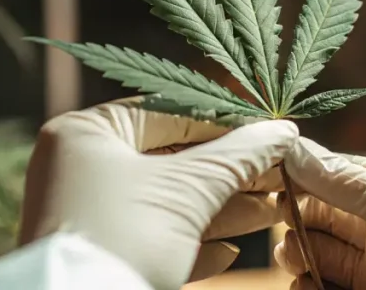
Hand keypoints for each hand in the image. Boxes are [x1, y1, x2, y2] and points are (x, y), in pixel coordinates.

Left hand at [18, 97, 297, 289]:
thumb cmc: (125, 237)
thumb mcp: (187, 190)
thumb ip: (236, 157)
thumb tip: (281, 132)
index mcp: (89, 133)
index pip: (172, 113)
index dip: (229, 124)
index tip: (272, 134)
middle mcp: (84, 167)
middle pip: (173, 159)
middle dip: (231, 172)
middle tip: (280, 173)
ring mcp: (91, 214)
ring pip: (169, 202)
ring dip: (224, 209)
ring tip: (274, 209)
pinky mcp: (103, 254)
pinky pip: (154, 239)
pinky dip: (194, 243)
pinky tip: (231, 251)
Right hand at [275, 139, 365, 289]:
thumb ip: (347, 182)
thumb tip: (295, 148)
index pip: (332, 173)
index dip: (300, 173)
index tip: (267, 175)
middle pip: (316, 215)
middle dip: (292, 216)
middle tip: (282, 221)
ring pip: (316, 254)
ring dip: (296, 252)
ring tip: (296, 256)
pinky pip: (326, 287)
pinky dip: (308, 284)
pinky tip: (305, 283)